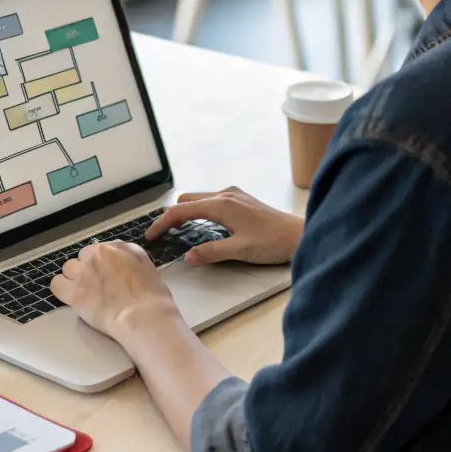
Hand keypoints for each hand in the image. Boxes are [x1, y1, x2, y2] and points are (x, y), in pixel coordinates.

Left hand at [50, 241, 178, 341]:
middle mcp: (98, 254)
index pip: (102, 250)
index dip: (104, 264)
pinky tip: (71, 298)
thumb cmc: (153, 297)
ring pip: (69, 268)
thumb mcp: (146, 267)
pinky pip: (57, 284)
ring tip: (84, 292)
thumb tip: (120, 264)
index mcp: (119, 247)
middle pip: (84, 257)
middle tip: (97, 286)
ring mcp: (84, 272)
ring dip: (74, 278)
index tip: (108, 276)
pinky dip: (62, 290)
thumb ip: (129, 260)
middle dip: (88, 269)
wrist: (143, 315)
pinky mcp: (73, 291)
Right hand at [146, 186, 302, 265]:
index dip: (162, 223)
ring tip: (179, 232)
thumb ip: (211, 252)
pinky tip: (204, 227)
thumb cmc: (273, 242)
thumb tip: (187, 257)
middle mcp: (225, 194)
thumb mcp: (240, 251)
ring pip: (200, 199)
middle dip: (172, 216)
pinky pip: (212, 201)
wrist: (300, 235)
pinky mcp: (241, 200)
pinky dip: (200, 212)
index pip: (181, 211)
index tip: (150, 236)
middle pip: (187, 200)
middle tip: (163, 236)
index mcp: (221, 204)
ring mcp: (234, 195)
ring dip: (186, 213)